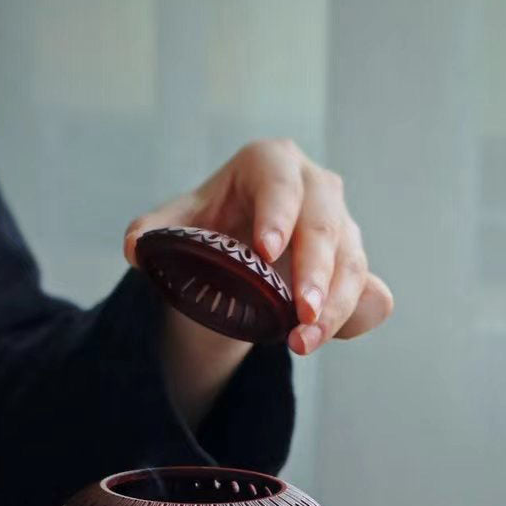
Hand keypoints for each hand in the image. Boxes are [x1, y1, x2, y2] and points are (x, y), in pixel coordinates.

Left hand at [125, 139, 392, 355]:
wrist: (237, 255)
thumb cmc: (209, 228)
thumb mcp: (178, 227)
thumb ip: (154, 232)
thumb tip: (136, 247)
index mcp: (270, 163)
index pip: (279, 183)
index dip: (277, 215)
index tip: (264, 252)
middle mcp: (315, 187)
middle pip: (325, 225)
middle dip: (315, 272)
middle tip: (300, 312)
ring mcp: (341, 227)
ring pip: (350, 263)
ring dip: (333, 306)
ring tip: (302, 342)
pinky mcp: (353, 267)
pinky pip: (369, 292)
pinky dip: (357, 317)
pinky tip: (327, 338)